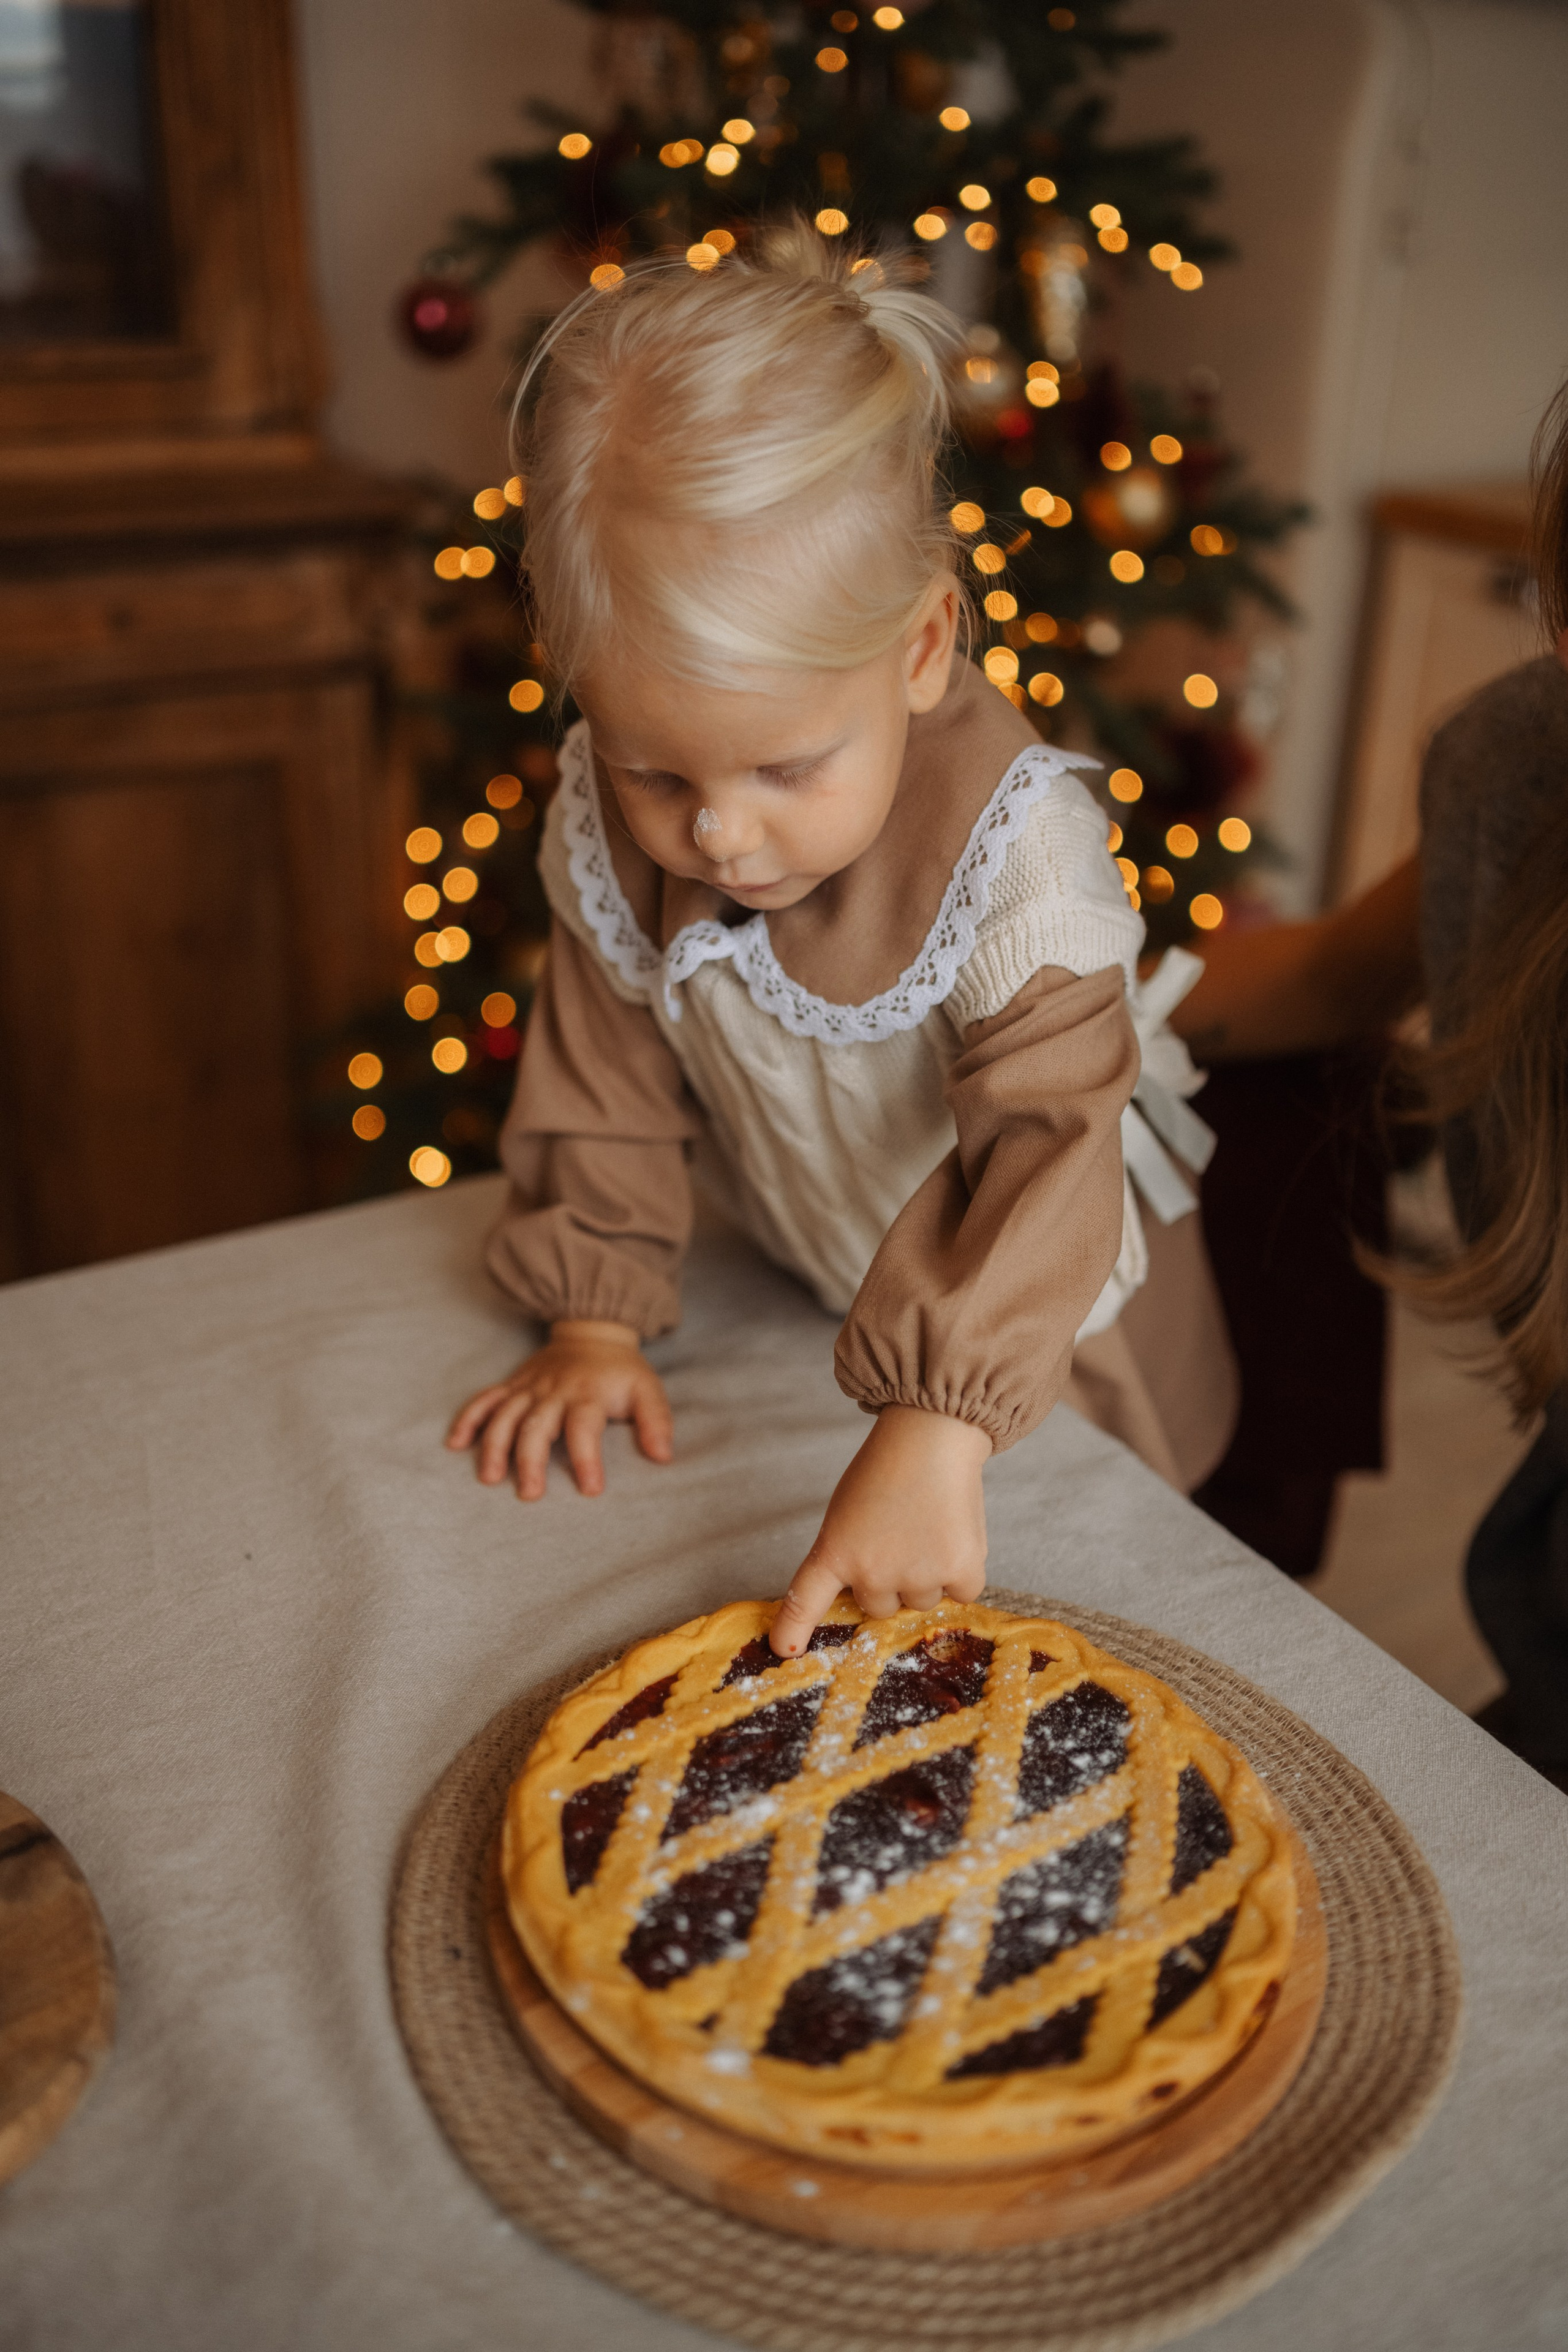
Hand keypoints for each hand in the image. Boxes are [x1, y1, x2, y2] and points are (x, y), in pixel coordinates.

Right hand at [445, 1319, 672, 1499]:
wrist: (592, 1332)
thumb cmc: (620, 1372)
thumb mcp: (647, 1391)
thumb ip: (656, 1422)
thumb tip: (663, 1456)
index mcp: (587, 1395)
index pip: (584, 1427)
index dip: (587, 1458)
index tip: (590, 1490)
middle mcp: (553, 1392)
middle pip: (535, 1426)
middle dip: (529, 1460)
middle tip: (529, 1494)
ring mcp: (528, 1389)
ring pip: (504, 1416)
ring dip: (494, 1446)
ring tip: (489, 1478)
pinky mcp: (512, 1387)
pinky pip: (484, 1400)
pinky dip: (467, 1419)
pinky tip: (455, 1444)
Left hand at [771, 1406, 990, 1655]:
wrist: (933, 1436)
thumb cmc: (888, 1466)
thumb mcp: (848, 1511)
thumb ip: (852, 1554)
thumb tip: (874, 1592)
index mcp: (836, 1552)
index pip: (806, 1600)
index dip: (793, 1629)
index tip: (785, 1650)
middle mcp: (874, 1573)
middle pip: (880, 1605)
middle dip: (891, 1581)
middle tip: (901, 1538)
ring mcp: (918, 1576)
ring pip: (921, 1601)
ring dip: (928, 1577)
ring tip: (929, 1529)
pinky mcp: (960, 1572)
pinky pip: (960, 1593)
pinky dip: (962, 1572)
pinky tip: (955, 1536)